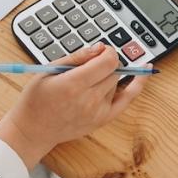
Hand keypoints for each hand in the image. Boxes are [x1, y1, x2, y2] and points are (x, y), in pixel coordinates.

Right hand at [0, 43, 148, 167]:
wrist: (33, 129)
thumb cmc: (36, 99)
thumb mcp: (49, 70)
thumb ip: (77, 57)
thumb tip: (100, 47)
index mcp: (74, 84)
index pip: (107, 62)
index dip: (107, 52)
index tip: (101, 50)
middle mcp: (89, 99)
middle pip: (113, 71)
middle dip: (106, 63)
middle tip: (92, 63)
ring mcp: (98, 112)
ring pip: (117, 83)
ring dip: (109, 75)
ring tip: (91, 79)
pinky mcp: (102, 120)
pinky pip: (127, 100)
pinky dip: (137, 86)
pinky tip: (144, 73)